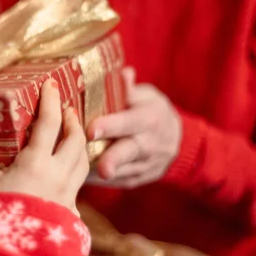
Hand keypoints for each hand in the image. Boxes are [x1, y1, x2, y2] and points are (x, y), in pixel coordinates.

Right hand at [0, 79, 88, 215]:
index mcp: (37, 163)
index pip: (50, 123)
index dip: (52, 101)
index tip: (53, 85)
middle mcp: (59, 175)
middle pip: (76, 139)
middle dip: (72, 120)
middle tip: (65, 108)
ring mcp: (68, 193)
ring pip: (83, 160)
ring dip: (79, 141)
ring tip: (71, 131)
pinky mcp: (70, 209)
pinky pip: (80, 180)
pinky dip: (79, 165)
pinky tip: (68, 166)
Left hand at [85, 67, 181, 187]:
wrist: (179, 140)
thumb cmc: (152, 111)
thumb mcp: (146, 96)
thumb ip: (129, 88)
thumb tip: (122, 73)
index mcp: (148, 119)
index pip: (128, 122)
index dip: (110, 126)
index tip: (91, 130)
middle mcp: (149, 143)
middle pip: (128, 152)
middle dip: (112, 159)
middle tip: (99, 167)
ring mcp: (146, 164)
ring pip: (123, 171)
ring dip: (101, 173)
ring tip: (77, 172)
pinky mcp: (139, 178)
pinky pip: (120, 182)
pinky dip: (101, 182)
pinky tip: (82, 178)